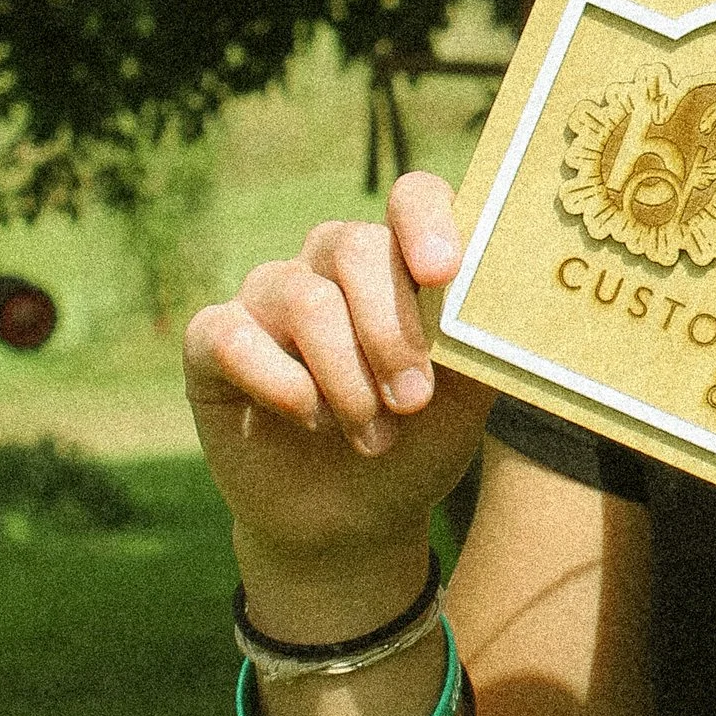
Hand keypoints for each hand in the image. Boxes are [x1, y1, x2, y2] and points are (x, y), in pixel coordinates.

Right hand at [184, 172, 493, 581]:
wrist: (354, 518)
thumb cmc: (419, 441)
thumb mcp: (466, 395)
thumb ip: (481, 337)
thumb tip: (502, 292)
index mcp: (400, 258)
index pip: (412, 197)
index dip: (426, 222)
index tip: (442, 274)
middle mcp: (330, 261)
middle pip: (355, 248)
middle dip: (391, 332)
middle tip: (412, 402)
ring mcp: (269, 295)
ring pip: (305, 301)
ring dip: (347, 379)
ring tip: (372, 435)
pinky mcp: (213, 340)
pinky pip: (233, 337)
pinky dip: (280, 383)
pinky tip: (307, 418)